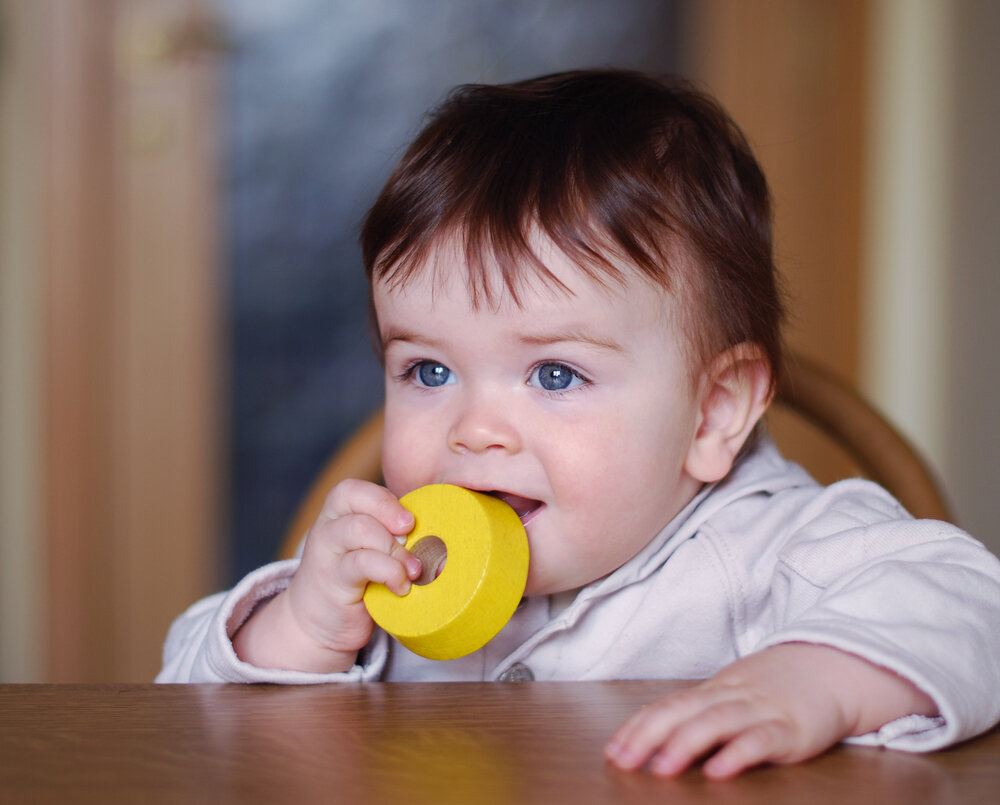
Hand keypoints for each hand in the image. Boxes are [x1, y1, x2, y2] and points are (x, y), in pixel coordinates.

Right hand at [233, 479, 419, 672]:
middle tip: (411, 534)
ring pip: (359, 528)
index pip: (353, 489)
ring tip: (414, 569)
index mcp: (338, 514)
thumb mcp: (372, 550)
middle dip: (389, 513)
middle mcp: (327, 527)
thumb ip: (394, 535)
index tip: (409, 520)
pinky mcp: (332, 580)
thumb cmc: (358, 582)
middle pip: (352, 499)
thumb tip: (440, 533)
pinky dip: (389, 572)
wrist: (321, 625)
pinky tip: (401, 587)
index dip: (384, 499)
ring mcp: (326, 553)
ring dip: (394, 547)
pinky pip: (362, 563)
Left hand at [604, 643, 937, 778]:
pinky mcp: (790, 729)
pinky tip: (718, 770)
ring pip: (716, 722)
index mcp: (713, 691)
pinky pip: (761, 740)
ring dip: (685, 743)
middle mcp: (731, 696)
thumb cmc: (776, 689)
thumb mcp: (734, 697)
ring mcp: (761, 709)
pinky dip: (737, 754)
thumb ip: (701, 716)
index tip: (613, 751)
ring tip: (661, 768)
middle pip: (683, 711)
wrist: (834, 667)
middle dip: (648, 736)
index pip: (668, 706)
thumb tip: (657, 741)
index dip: (638, 727)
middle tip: (623, 760)